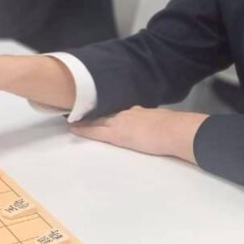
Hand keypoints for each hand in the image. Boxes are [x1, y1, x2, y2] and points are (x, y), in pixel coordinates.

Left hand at [70, 106, 207, 163]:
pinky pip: (95, 131)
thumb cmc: (174, 128)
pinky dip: (83, 129)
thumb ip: (156, 121)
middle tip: (75, 108)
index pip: (118, 110)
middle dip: (90, 111)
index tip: (96, 108)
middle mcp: (127, 113)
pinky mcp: (117, 134)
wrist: (174, 130)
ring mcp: (121, 122)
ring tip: (69, 116)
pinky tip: (73, 127)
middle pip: (104, 111)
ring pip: (96, 119)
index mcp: (139, 111)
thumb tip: (157, 125)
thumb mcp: (163, 120)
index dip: (106, 110)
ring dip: (83, 118)